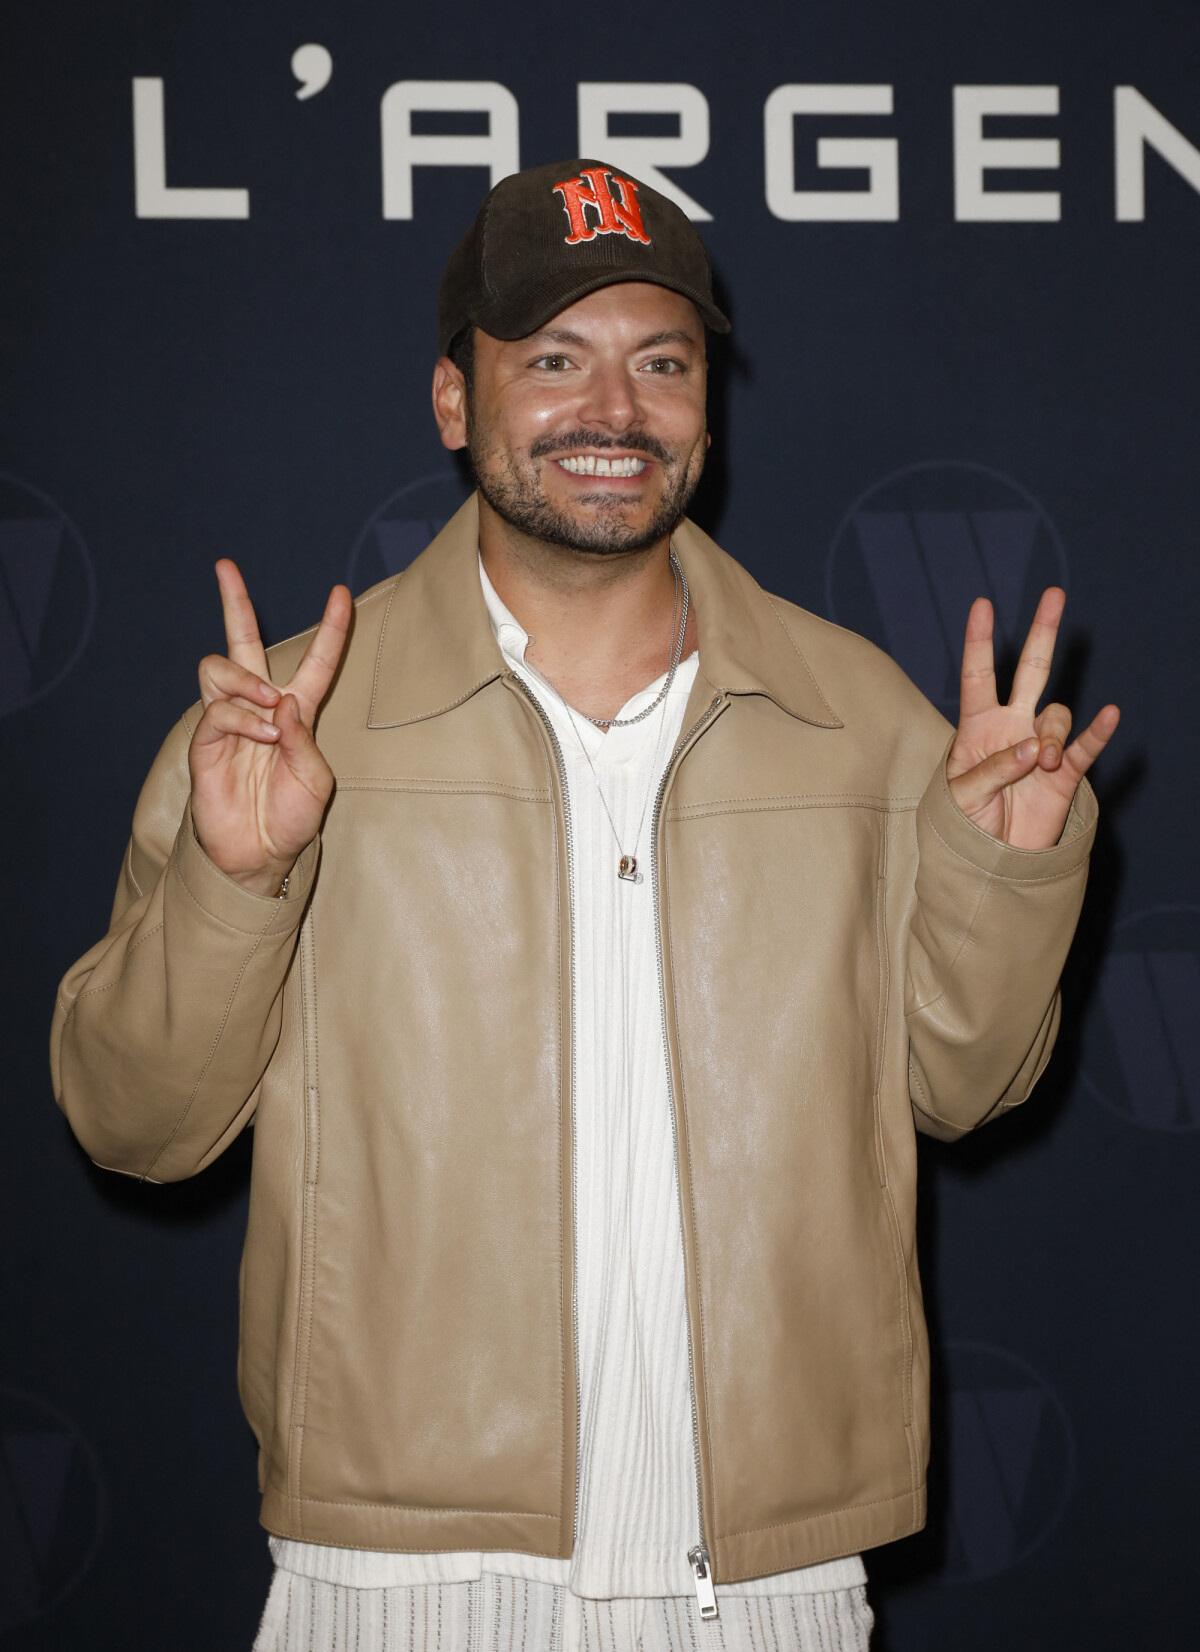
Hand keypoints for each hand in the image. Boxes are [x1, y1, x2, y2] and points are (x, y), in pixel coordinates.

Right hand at [189, 561, 351, 894]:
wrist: (259, 854)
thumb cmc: (291, 817)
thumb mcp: (315, 779)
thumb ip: (302, 738)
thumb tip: (282, 700)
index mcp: (296, 712)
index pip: (315, 660)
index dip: (330, 627)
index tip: (340, 592)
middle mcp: (259, 707)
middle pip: (242, 641)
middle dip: (233, 602)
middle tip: (225, 566)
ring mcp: (229, 721)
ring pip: (220, 667)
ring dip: (247, 680)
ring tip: (267, 707)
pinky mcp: (205, 741)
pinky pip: (218, 710)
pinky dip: (242, 719)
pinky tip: (259, 738)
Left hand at [946, 587, 1119, 849]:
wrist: (989, 861)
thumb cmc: (964, 825)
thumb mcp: (964, 796)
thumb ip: (995, 768)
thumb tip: (1035, 748)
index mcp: (978, 727)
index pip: (977, 676)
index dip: (978, 641)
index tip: (982, 604)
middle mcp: (1012, 727)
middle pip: (1031, 671)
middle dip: (1041, 633)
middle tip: (1054, 595)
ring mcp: (1042, 746)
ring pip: (1057, 716)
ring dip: (1053, 735)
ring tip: (1043, 764)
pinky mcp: (1066, 772)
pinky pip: (1085, 745)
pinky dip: (1097, 732)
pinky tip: (1109, 715)